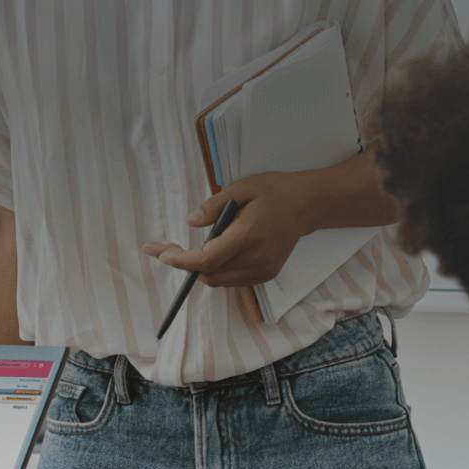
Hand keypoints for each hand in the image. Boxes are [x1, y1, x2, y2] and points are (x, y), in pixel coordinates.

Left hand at [140, 169, 322, 287]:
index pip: (208, 259)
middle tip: (164, 248)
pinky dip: (216, 270)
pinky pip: (232, 280)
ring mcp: (263, 270)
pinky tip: (210, 252)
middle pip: (210, 274)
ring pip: (219, 280)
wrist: (307, 205)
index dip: (182, 260)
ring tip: (183, 249)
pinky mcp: (266, 274)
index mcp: (249, 236)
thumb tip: (189, 222)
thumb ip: (213, 206)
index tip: (162, 253)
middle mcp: (257, 259)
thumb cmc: (273, 191)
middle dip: (184, 264)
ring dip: (199, 268)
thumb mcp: (241, 187)